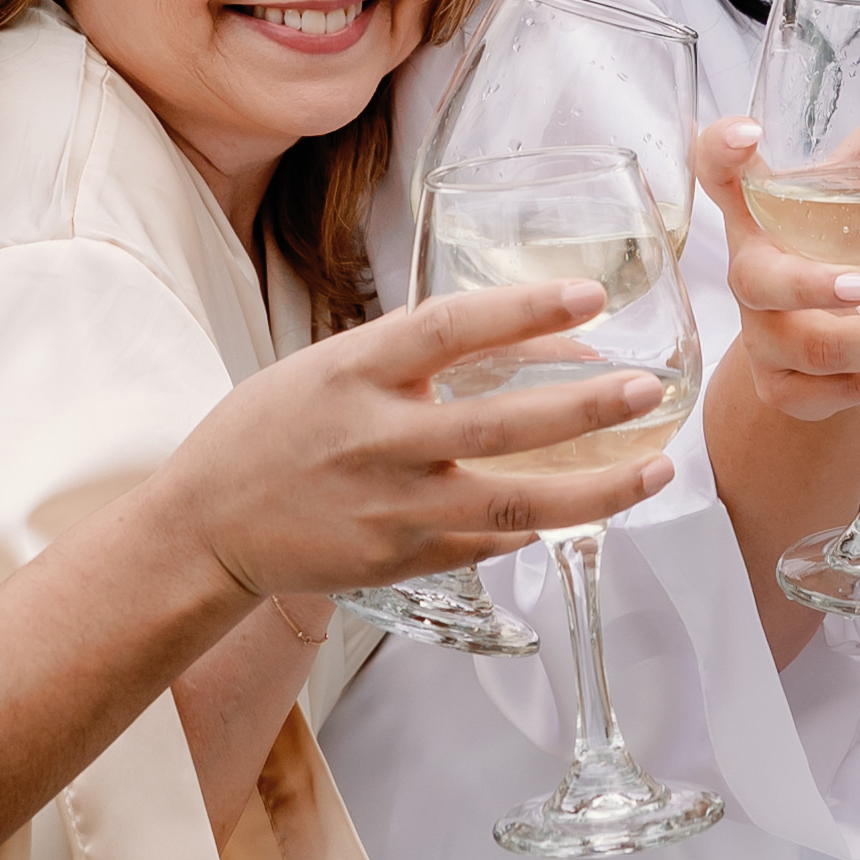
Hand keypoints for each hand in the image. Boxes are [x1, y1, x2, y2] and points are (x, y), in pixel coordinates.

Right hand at [163, 281, 672, 604]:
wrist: (203, 527)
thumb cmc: (268, 431)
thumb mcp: (329, 366)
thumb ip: (415, 357)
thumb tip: (523, 346)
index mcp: (354, 371)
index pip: (453, 328)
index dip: (525, 309)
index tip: (590, 296)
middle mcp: (376, 439)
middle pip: (501, 424)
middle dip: (587, 407)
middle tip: (650, 389)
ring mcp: (390, 509)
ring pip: (514, 502)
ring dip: (597, 488)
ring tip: (656, 469)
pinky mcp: (398, 563)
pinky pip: (487, 544)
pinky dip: (537, 526)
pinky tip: (580, 510)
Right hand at [694, 116, 859, 435]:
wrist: (817, 334)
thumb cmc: (841, 238)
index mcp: (762, 208)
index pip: (717, 171)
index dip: (720, 151)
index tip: (747, 133)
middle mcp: (750, 268)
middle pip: (757, 278)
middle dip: (817, 286)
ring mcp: (758, 330)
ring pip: (810, 345)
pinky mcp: (776, 381)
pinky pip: (817, 393)